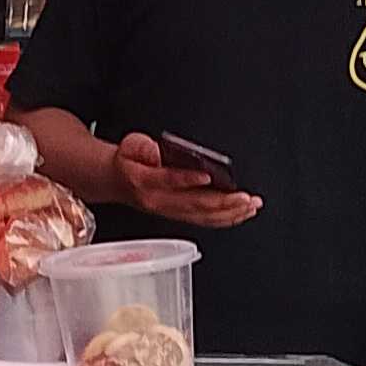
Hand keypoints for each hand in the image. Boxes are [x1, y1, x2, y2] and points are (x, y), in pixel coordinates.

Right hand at [108, 132, 262, 232]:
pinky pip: (203, 220)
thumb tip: (157, 152)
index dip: (188, 179)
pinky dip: (225, 219)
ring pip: (202, 216)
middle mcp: (158, 201)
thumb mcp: (129, 145)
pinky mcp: (178, 214)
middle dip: (223, 202)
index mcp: (144, 181)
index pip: (168, 181)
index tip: (208, 176)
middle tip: (245, 197)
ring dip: (230, 213)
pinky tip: (240, 214)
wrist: (115, 180)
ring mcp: (169, 211)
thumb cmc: (127, 161)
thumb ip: (142, 147)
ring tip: (250, 206)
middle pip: (193, 204)